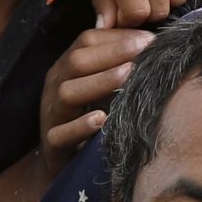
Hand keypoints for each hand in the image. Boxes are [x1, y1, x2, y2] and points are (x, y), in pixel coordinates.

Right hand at [39, 25, 151, 164]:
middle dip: (113, 53)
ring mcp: (52, 116)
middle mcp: (55, 87)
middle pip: (77, 61)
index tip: (149, 38)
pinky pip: (61, 134)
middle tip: (144, 49)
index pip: (86, 41)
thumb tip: (148, 39)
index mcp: (65, 68)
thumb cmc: (87, 118)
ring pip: (68, 93)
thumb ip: (115, 65)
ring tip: (128, 74)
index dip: (117, 37)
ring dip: (99, 82)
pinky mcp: (53, 145)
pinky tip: (102, 118)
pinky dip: (81, 126)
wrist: (61, 163)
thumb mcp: (99, 88)